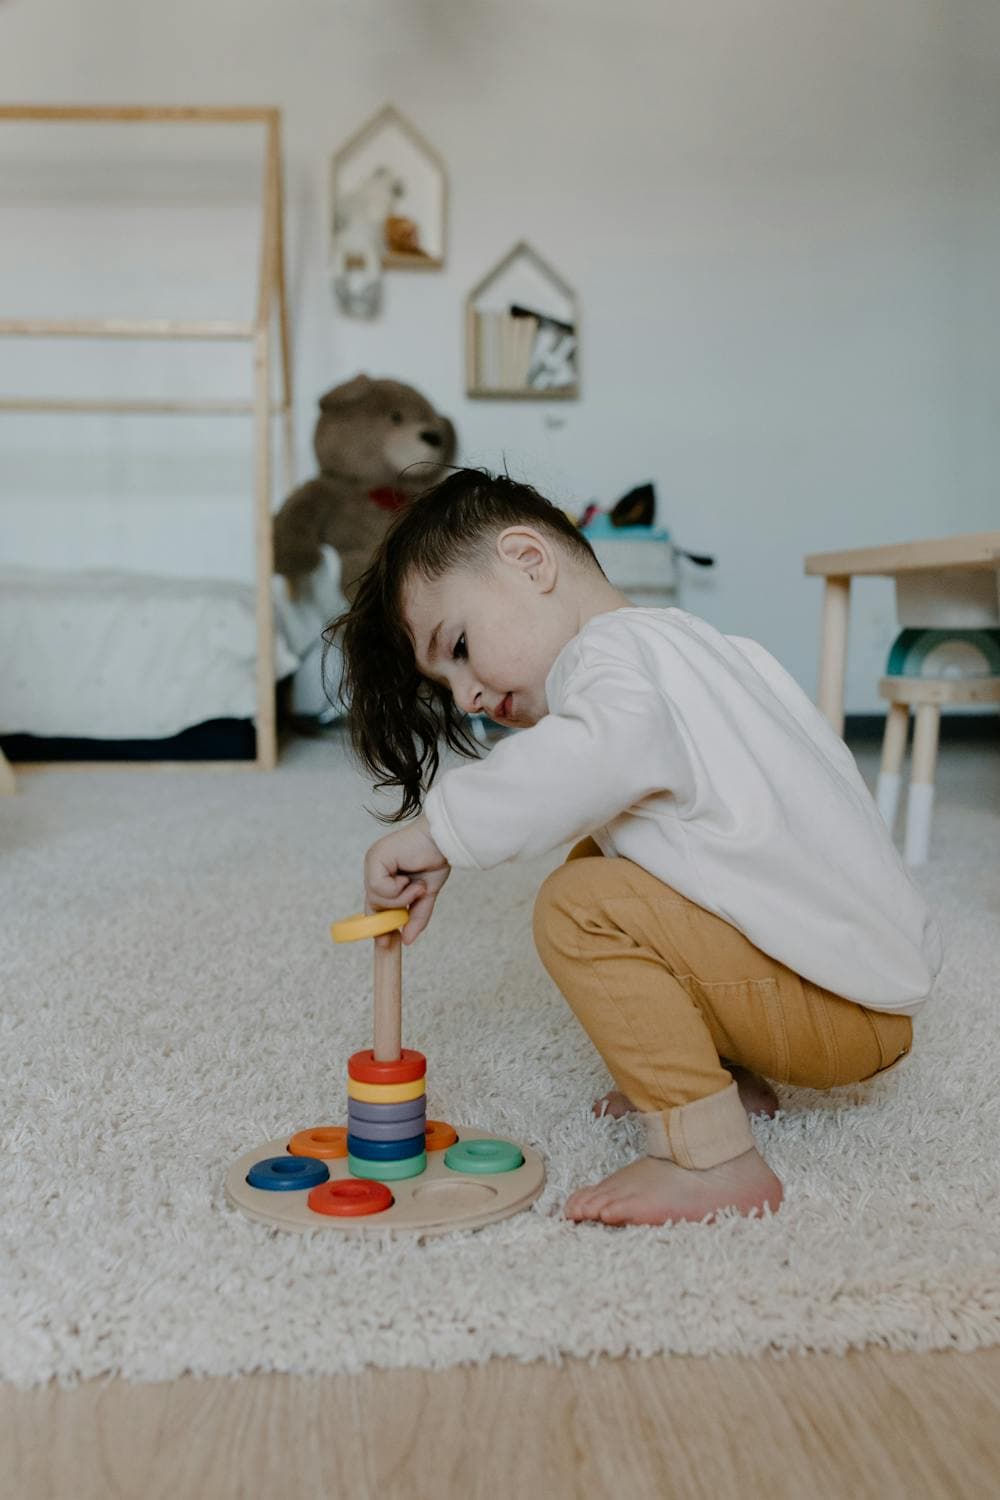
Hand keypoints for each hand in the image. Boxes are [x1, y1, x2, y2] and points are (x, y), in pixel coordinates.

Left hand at [364, 814, 450, 945]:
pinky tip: (409, 879)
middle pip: (374, 903)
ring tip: (418, 887)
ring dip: (400, 899)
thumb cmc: (435, 859)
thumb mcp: (425, 895)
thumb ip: (416, 916)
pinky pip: (379, 887)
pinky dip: (397, 890)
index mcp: (384, 874)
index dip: (379, 924)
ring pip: (377, 897)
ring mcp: (373, 861)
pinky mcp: (375, 858)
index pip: (376, 904)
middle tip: (397, 928)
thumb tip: (407, 940)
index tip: (384, 944)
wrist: (443, 840)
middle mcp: (375, 867)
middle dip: (389, 916)